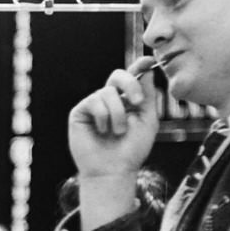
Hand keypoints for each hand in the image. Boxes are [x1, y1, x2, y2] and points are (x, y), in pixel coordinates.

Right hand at [67, 57, 159, 181]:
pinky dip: (103, 117)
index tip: (149, 60)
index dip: (139, 66)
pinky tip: (102, 131)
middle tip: (137, 102)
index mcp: (127, 101)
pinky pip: (95, 101)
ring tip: (117, 132)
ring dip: (118, 114)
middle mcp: (110, 100)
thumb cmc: (132, 150)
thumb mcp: (147, 120)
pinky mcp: (80, 111)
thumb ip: (148, 95)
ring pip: (108, 92)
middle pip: (118, 75)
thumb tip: (147, 69)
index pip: (133, 78)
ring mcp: (94, 105)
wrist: (113, 170)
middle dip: (130, 83)